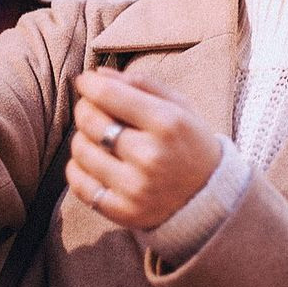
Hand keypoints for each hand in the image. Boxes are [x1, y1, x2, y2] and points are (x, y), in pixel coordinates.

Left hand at [66, 68, 221, 228]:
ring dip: (81, 137)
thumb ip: (142, 84)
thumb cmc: (191, 142)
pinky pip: (80, 185)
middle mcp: (150, 156)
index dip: (89, 84)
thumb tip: (98, 74)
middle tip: (90, 106)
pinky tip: (93, 161)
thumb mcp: (179, 106)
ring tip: (97, 136)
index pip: (109, 95)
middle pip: (90, 121)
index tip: (84, 80)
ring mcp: (135, 188)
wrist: (209, 197)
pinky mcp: (123, 212)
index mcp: (167, 123)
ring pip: (81, 151)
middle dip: (84, 107)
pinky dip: (78, 168)